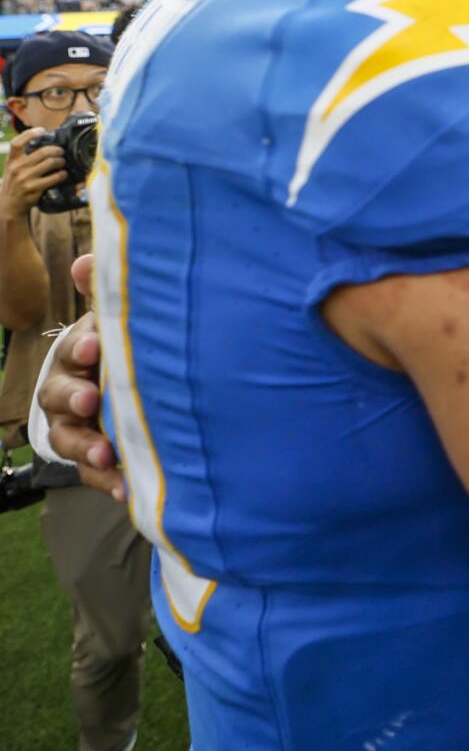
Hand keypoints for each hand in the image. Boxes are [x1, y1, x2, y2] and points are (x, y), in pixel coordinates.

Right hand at [0, 128, 65, 220]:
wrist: (9, 205)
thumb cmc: (15, 183)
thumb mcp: (13, 168)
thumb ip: (23, 157)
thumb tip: (44, 142)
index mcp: (11, 160)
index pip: (17, 143)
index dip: (30, 134)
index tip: (42, 130)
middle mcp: (16, 168)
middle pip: (42, 152)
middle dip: (56, 150)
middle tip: (61, 151)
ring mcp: (25, 179)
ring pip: (50, 163)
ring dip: (61, 161)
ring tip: (63, 162)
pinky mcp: (34, 189)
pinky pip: (54, 178)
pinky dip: (62, 174)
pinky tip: (63, 174)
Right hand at [39, 254, 123, 499]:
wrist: (121, 394)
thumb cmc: (117, 349)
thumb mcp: (114, 320)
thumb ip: (105, 294)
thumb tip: (86, 260)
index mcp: (77, 354)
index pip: (71, 348)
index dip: (79, 347)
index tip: (94, 345)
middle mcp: (68, 393)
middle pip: (59, 396)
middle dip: (74, 396)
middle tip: (92, 399)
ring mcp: (77, 429)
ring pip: (70, 439)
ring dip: (87, 447)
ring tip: (108, 452)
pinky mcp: (94, 459)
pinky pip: (95, 475)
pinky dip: (109, 482)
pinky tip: (128, 490)